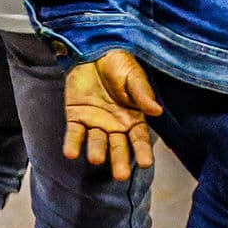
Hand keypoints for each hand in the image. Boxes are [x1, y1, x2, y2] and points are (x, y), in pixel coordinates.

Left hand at [63, 50, 162, 178]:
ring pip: (96, 141)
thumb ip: (142, 95)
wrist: (93, 52)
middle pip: (118, 147)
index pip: (139, 139)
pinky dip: (72, 143)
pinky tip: (70, 153)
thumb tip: (157, 111)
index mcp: (134, 119)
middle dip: (120, 161)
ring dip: (96, 151)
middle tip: (120, 176)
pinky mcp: (76, 116)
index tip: (145, 164)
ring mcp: (95, 122)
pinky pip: (74, 132)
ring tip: (95, 159)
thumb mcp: (134, 78)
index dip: (142, 151)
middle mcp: (115, 125)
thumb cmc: (119, 66)